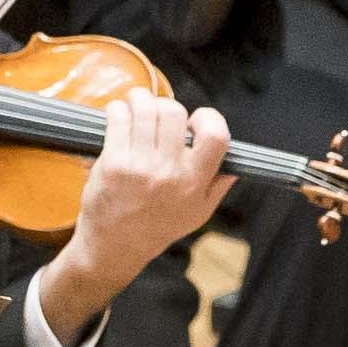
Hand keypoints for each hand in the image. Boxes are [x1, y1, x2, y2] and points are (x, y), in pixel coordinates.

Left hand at [57, 84, 233, 301]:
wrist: (115, 246)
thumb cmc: (157, 228)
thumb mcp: (198, 213)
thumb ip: (218, 185)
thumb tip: (234, 163)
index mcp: (195, 182)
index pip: (215, 136)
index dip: (208, 118)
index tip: (195, 121)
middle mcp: (169, 172)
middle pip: (174, 112)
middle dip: (167, 106)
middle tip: (160, 115)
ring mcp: (139, 166)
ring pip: (145, 109)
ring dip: (141, 99)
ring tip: (138, 106)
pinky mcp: (112, 163)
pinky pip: (118, 118)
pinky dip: (118, 109)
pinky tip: (120, 115)